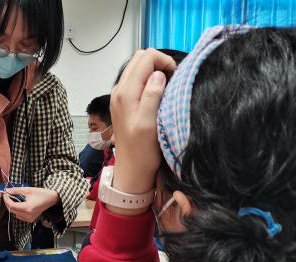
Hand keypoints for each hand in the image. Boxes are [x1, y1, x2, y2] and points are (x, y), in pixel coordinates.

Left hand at [3, 187, 58, 223]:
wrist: (51, 199)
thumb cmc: (41, 193)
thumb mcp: (28, 190)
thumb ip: (16, 191)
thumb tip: (7, 190)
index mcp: (27, 208)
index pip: (12, 206)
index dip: (6, 200)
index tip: (5, 194)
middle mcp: (28, 215)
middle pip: (12, 210)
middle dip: (8, 203)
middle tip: (8, 195)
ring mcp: (29, 218)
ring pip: (15, 214)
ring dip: (13, 207)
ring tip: (15, 199)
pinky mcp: (31, 219)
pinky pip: (20, 216)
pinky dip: (18, 211)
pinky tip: (21, 205)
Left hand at [110, 49, 175, 194]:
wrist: (131, 169)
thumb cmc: (142, 151)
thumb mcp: (150, 124)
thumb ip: (152, 96)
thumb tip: (158, 74)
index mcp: (125, 93)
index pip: (146, 57)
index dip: (164, 61)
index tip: (175, 77)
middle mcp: (119, 90)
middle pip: (140, 58)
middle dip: (159, 63)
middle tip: (172, 81)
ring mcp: (120, 95)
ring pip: (138, 67)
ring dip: (155, 71)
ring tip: (167, 88)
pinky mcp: (124, 101)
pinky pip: (137, 79)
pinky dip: (149, 80)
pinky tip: (158, 95)